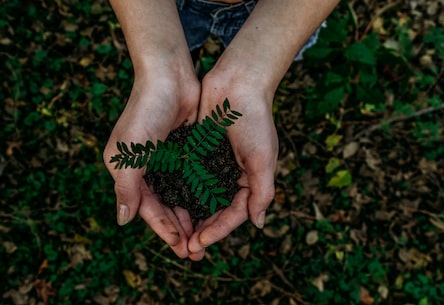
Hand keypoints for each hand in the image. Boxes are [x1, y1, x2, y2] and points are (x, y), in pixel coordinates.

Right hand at [103, 70, 200, 258]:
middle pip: (164, 207)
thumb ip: (126, 188)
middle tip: (196, 251)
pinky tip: (211, 210)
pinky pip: (192, 180)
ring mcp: (167, 160)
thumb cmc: (146, 112)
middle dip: (179, 229)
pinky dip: (200, 196)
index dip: (163, 229)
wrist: (169, 77)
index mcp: (128, 171)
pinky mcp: (184, 151)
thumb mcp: (130, 153)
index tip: (180, 248)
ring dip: (191, 217)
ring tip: (205, 237)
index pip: (147, 208)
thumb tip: (123, 221)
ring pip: (180, 197)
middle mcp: (146, 169)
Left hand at [187, 68, 278, 259]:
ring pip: (199, 198)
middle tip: (185, 249)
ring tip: (175, 234)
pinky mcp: (197, 152)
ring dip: (189, 217)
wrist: (237, 84)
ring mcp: (213, 165)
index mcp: (249, 180)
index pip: (234, 214)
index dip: (218, 230)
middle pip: (215, 211)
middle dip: (202, 230)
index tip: (200, 242)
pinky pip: (187, 178)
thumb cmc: (255, 120)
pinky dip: (179, 192)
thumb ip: (262, 192)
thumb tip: (258, 224)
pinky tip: (167, 205)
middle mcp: (230, 176)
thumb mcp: (263, 158)